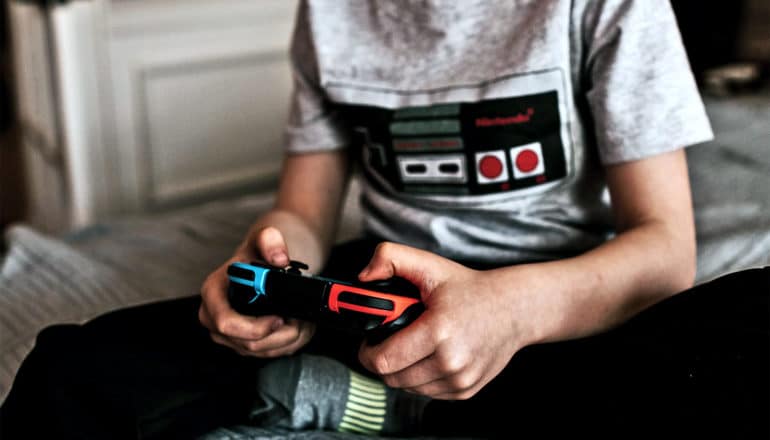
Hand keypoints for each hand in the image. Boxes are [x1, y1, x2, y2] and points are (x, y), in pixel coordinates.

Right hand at [199, 226, 315, 356]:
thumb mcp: (264, 238)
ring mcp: (229, 335)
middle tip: (301, 318)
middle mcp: (214, 317)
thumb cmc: (258, 252)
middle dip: (281, 334)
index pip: (226, 323)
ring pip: (263, 351)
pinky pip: (270, 352)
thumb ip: (271, 241)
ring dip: (290, 338)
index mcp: (213, 292)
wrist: (263, 263)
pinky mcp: (245, 344)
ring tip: (302, 319)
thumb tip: (280, 259)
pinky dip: (290, 342)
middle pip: (248, 343)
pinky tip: (298, 324)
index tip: (280, 317)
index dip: (255, 327)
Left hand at [357, 242, 528, 399]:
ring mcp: (460, 380)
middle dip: (382, 360)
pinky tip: (429, 356)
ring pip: (408, 388)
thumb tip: (364, 277)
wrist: (513, 309)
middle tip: (388, 341)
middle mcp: (451, 361)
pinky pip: (427, 393)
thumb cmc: (469, 289)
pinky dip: (421, 378)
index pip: (383, 360)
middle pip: (392, 378)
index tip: (370, 340)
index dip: (367, 351)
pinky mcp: (466, 391)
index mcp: (438, 330)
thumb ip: (389, 258)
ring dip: (401, 370)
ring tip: (410, 346)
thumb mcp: (429, 264)